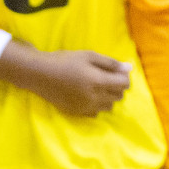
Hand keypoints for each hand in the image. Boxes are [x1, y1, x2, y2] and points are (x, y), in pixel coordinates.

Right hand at [0, 42, 131, 116]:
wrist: (39, 74)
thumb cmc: (64, 60)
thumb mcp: (88, 56)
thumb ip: (110, 63)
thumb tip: (129, 68)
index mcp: (98, 81)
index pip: (124, 84)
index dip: (124, 77)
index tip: (116, 71)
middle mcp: (94, 97)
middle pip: (119, 96)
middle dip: (117, 87)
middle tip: (106, 78)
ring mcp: (85, 107)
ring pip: (109, 106)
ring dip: (108, 97)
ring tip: (98, 88)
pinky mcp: (76, 112)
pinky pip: (95, 113)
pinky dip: (97, 105)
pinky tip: (88, 96)